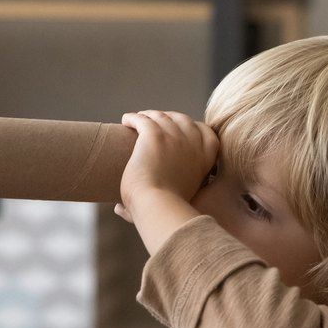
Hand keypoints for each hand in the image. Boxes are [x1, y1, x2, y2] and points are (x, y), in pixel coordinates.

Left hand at [115, 110, 214, 253]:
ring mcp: (174, 136)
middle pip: (181, 119)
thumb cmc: (167, 212)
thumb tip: (120, 209)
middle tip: (153, 124)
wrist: (159, 207)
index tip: (176, 131)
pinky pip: (142, 119)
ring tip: (138, 120)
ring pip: (160, 116)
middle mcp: (193, 142)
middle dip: (168, 118)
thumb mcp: (181, 202)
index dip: (190, 128)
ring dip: (149, 116)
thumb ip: (159, 203)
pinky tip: (126, 121)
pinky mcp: (154, 134)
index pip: (205, 131)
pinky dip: (133, 118)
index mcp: (206, 156)